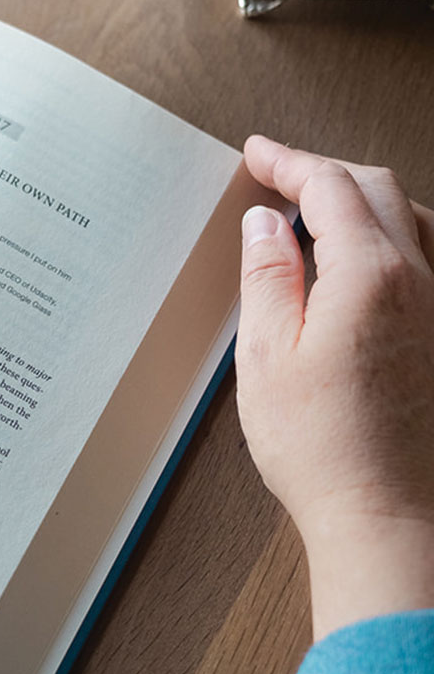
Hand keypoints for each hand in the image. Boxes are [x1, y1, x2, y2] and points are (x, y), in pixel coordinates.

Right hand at [237, 135, 433, 639]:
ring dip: (359, 201)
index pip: (331, 186)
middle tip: (276, 174)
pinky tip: (355, 263)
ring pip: (410, 219)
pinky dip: (386, 235)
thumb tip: (264, 223)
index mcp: (372, 275)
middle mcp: (424, 281)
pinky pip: (425, 256)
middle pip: (378, 190)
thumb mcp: (265, 354)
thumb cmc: (325, 450)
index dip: (289, 161)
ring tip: (310, 214)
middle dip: (324, 171)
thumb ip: (267, 276)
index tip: (258, 154)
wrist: (390, 519)